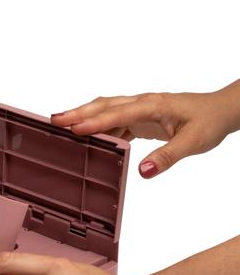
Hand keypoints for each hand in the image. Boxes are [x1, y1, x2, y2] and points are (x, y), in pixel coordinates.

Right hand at [50, 80, 239, 177]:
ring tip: (62, 127)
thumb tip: (142, 171)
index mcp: (153, 106)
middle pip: (103, 106)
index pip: (118, 114)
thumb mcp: (193, 142)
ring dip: (83, 118)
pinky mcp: (140, 117)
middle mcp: (142, 104)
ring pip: (105, 111)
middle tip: (53, 121)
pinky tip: (88, 138)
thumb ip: (167, 157)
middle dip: (77, 113)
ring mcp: (140, 109)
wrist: (220, 111)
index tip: (73, 130)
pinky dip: (98, 128)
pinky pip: (114, 121)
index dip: (95, 122)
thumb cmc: (209, 122)